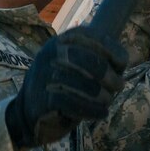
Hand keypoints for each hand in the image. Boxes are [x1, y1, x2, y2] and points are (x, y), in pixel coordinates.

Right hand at [5, 27, 127, 147]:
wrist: (27, 111)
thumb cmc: (64, 86)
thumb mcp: (78, 65)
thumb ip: (100, 59)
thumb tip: (122, 61)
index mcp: (64, 40)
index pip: (93, 37)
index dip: (113, 50)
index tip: (122, 65)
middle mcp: (51, 53)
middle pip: (87, 59)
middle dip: (107, 74)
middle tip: (118, 86)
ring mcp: (44, 75)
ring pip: (79, 82)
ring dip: (100, 94)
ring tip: (108, 101)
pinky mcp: (41, 99)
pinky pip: (69, 102)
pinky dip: (91, 109)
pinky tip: (101, 113)